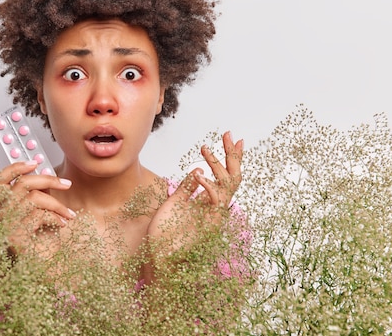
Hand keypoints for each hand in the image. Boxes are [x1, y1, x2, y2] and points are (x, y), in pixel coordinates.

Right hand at [0, 161, 75, 255]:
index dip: (14, 168)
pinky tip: (62, 224)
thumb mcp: (43, 213)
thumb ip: (40, 195)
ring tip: (68, 214)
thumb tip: (46, 174)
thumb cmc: (44, 244)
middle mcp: (2, 216)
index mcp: (6, 208)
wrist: (48, 269)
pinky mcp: (15, 238)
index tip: (35, 163)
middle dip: (48, 180)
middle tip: (67, 184)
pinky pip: (37, 215)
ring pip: (33, 199)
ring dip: (57, 204)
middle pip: (21, 184)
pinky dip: (55, 217)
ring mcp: (6, 227)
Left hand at [142, 131, 242, 281]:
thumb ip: (187, 188)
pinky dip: (210, 186)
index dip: (228, 158)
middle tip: (230, 135)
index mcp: (207, 202)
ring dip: (218, 165)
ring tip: (205, 149)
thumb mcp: (174, 203)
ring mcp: (214, 216)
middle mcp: (215, 208)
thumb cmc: (165, 233)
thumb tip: (197, 170)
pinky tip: (199, 174)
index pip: (224, 176)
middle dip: (233, 155)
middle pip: (232, 178)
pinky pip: (216, 201)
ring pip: (227, 186)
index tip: (230, 139)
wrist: (158, 255)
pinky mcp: (210, 224)